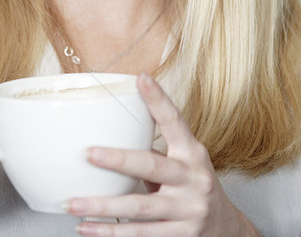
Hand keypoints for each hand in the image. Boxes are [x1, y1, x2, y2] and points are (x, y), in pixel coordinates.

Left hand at [66, 73, 258, 235]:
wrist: (228, 231)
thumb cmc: (194, 188)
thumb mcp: (186, 162)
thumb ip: (158, 148)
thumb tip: (113, 125)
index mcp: (192, 154)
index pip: (175, 122)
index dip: (158, 100)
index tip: (141, 79)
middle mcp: (193, 180)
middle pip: (153, 166)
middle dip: (119, 160)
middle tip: (89, 153)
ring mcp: (188, 210)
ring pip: (139, 208)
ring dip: (102, 206)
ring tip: (72, 203)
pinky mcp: (180, 236)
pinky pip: (140, 234)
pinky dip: (110, 233)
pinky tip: (87, 228)